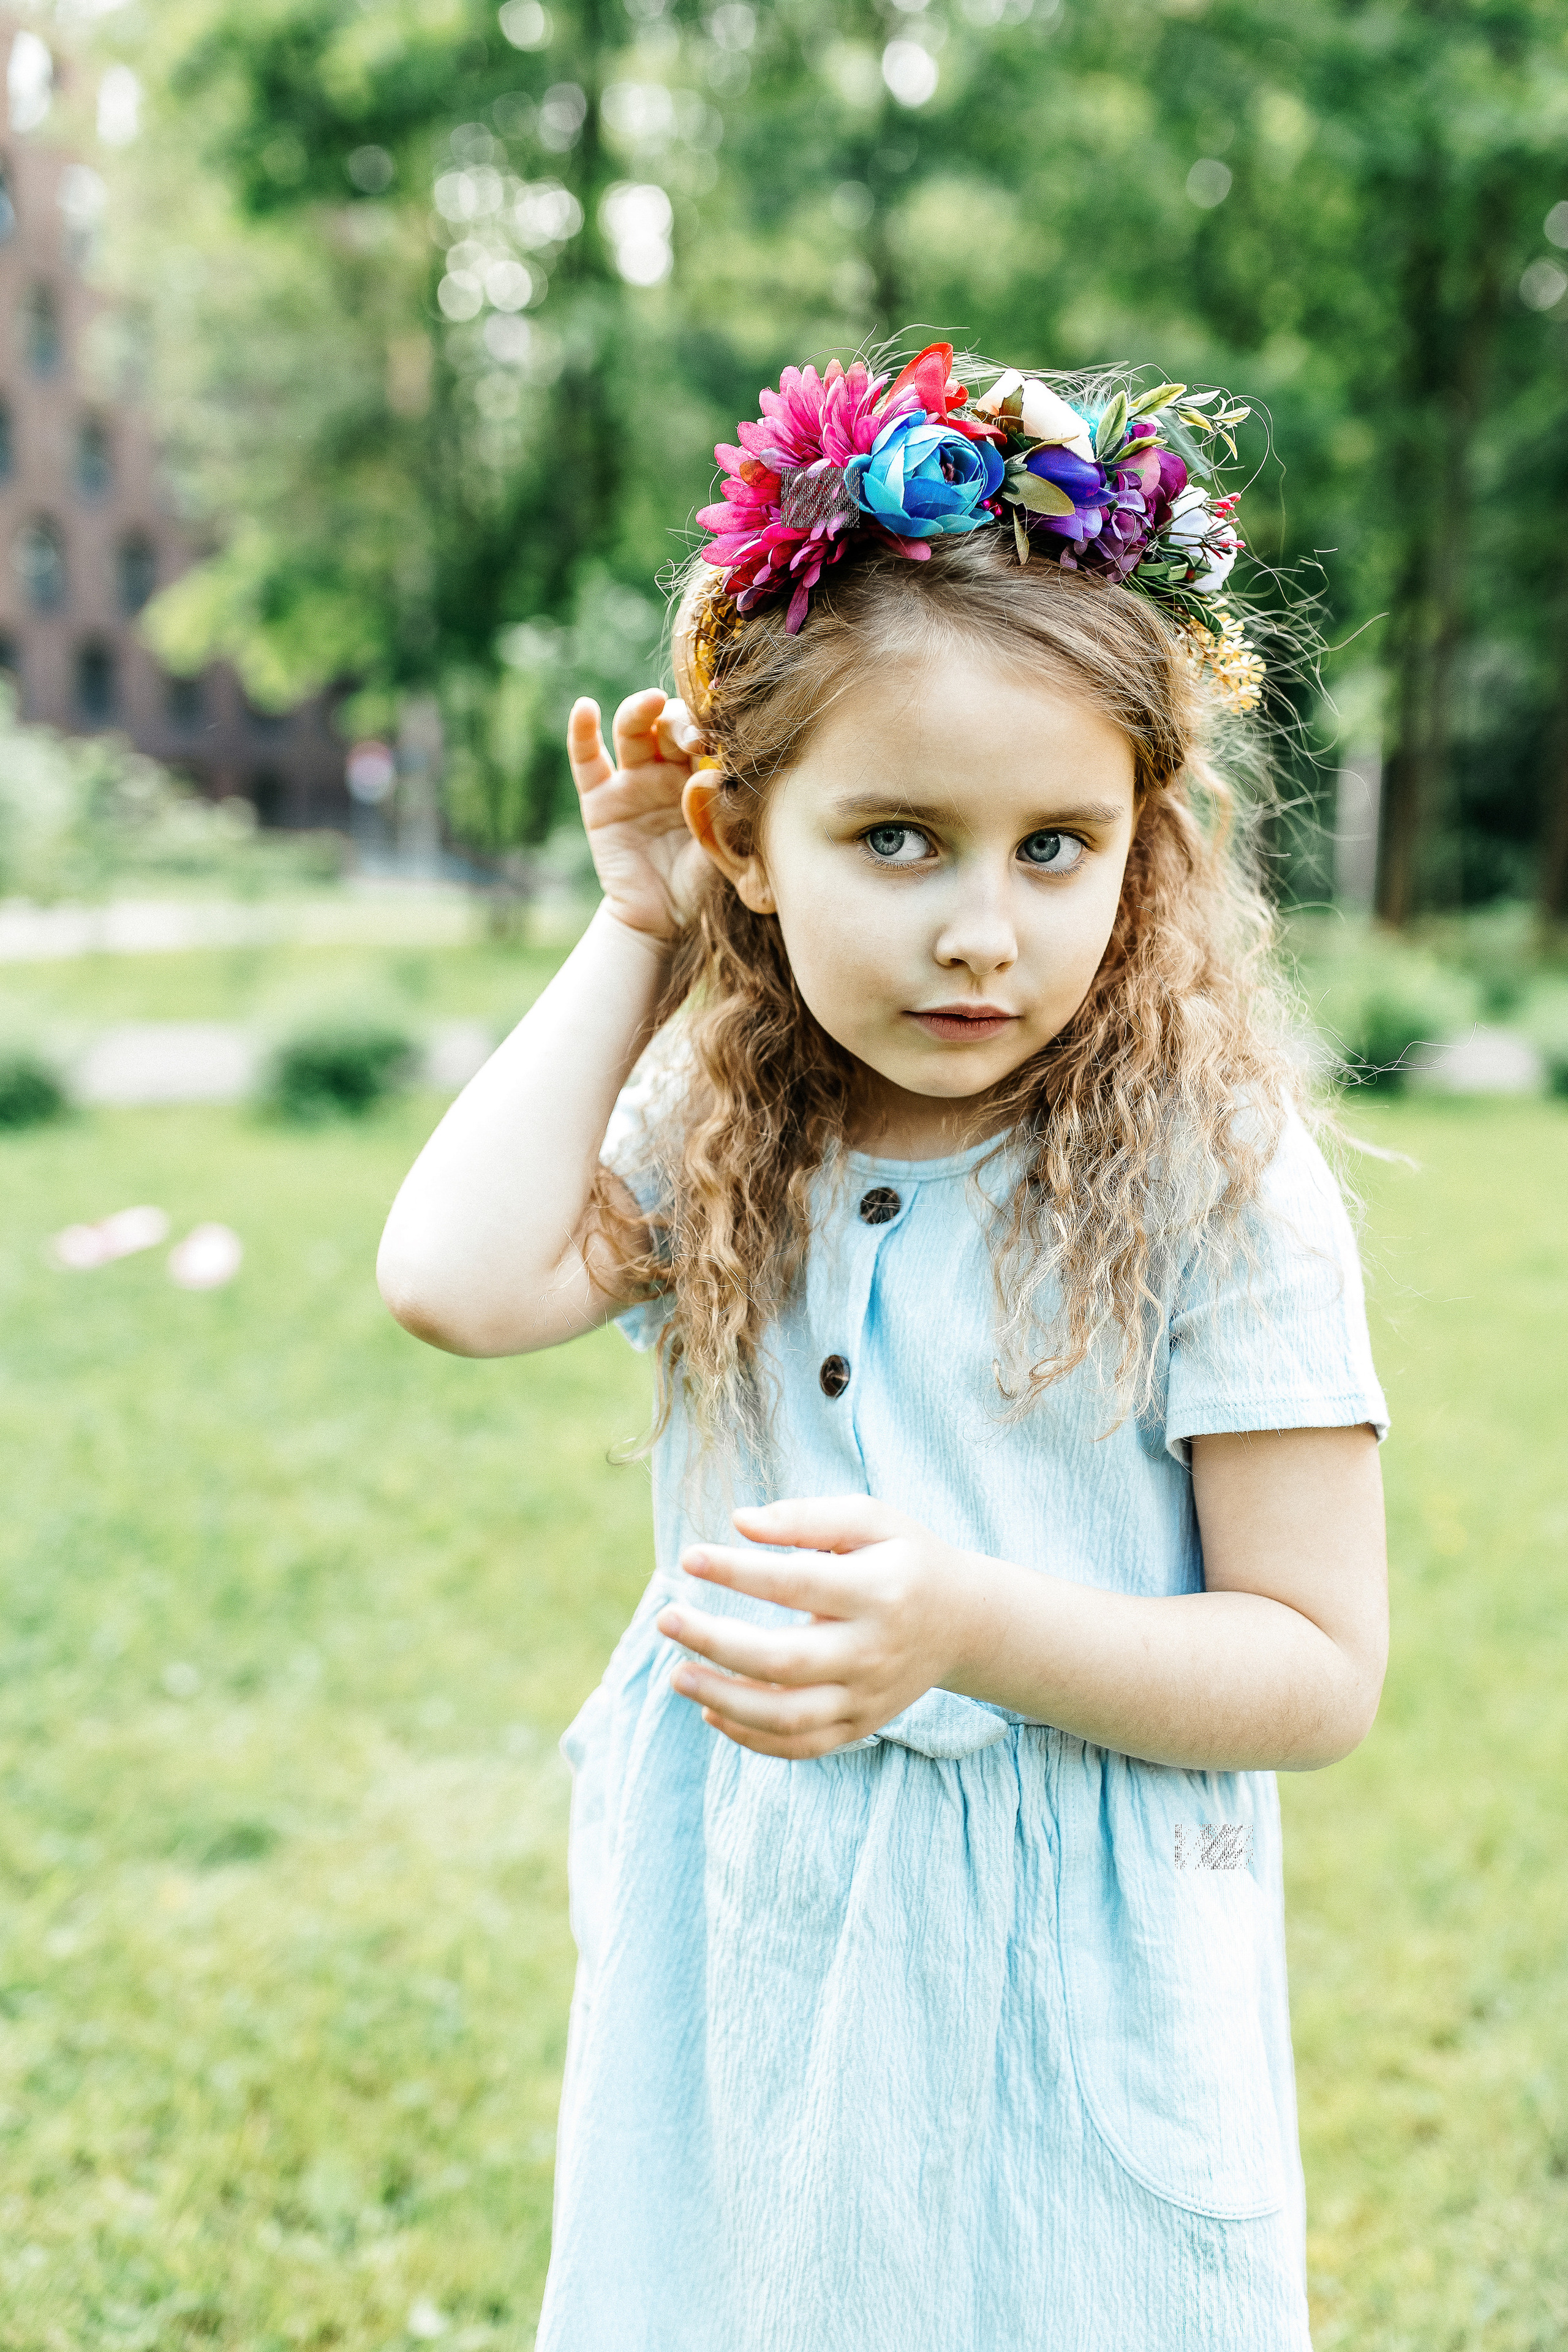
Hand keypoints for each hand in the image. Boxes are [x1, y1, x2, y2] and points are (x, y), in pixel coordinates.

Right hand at [567, 688, 713, 943]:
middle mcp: (665, 770)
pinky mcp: (599, 798)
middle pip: (668, 725)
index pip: (702, 736)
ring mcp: (630, 781)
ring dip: (640, 712)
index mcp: (699, 775)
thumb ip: (720, 812)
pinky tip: (584, 708)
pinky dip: (582, 731)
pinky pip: (587, 760)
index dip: (708, 731)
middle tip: (692, 734)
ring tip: (651, 702)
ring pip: (632, 732)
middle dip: (679, 722)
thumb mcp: (719, 846)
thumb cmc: (699, 881)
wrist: (663, 918)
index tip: (717, 741)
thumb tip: (719, 773)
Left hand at [655, 1496, 976, 1758]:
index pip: (796, 1584)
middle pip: (784, 1661)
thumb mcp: (871, 1519)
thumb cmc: (905, 1558)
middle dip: (716, 1643)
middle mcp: (873, 1651)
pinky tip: (712, 1711)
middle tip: (666, 1619)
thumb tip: (739, 1522)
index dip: (738, 1572)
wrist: (964, 1622)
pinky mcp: (861, 1726)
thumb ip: (807, 1517)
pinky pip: (801, 1747)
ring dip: (724, 1699)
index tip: (689, 1557)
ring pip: (788, 1717)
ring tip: (677, 1674)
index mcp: (879, 1591)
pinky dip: (751, 1738)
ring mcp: (868, 1697)